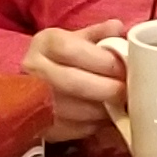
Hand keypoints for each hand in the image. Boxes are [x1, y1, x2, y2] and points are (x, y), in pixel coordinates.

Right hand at [23, 20, 130, 136]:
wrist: (31, 86)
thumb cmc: (61, 60)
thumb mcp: (77, 40)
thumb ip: (99, 34)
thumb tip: (119, 27)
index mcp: (46, 42)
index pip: (72, 50)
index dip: (102, 61)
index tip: (122, 69)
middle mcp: (34, 69)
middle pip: (73, 82)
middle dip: (106, 89)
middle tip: (125, 92)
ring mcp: (34, 99)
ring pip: (73, 109)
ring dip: (102, 110)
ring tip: (118, 105)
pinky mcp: (40, 124)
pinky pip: (72, 129)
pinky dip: (93, 125)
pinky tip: (103, 118)